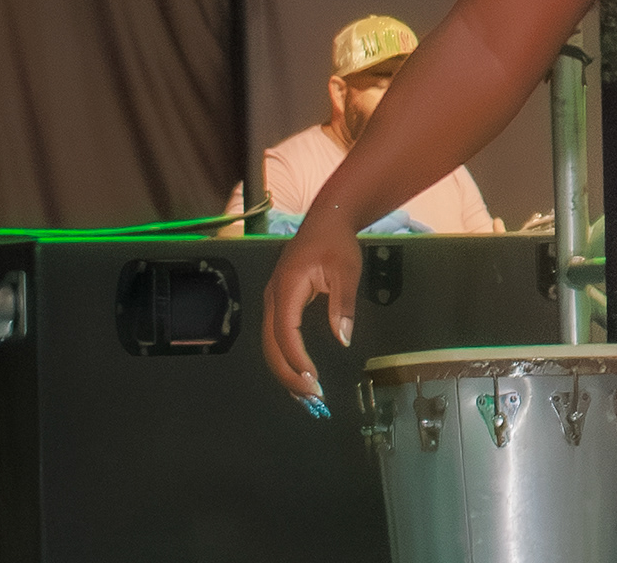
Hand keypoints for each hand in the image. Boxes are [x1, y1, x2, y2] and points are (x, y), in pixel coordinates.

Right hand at [261, 208, 362, 403]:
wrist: (326, 220)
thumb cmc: (337, 243)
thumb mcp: (347, 270)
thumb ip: (343, 304)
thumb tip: (343, 339)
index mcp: (287, 288)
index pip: (285, 332)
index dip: (296, 359)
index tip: (312, 379)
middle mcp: (272, 297)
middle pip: (271, 345)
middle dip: (287, 374)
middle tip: (311, 397)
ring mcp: (272, 301)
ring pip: (270, 344)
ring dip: (284, 370)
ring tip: (304, 394)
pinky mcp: (278, 304)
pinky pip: (276, 336)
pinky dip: (285, 357)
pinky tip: (299, 372)